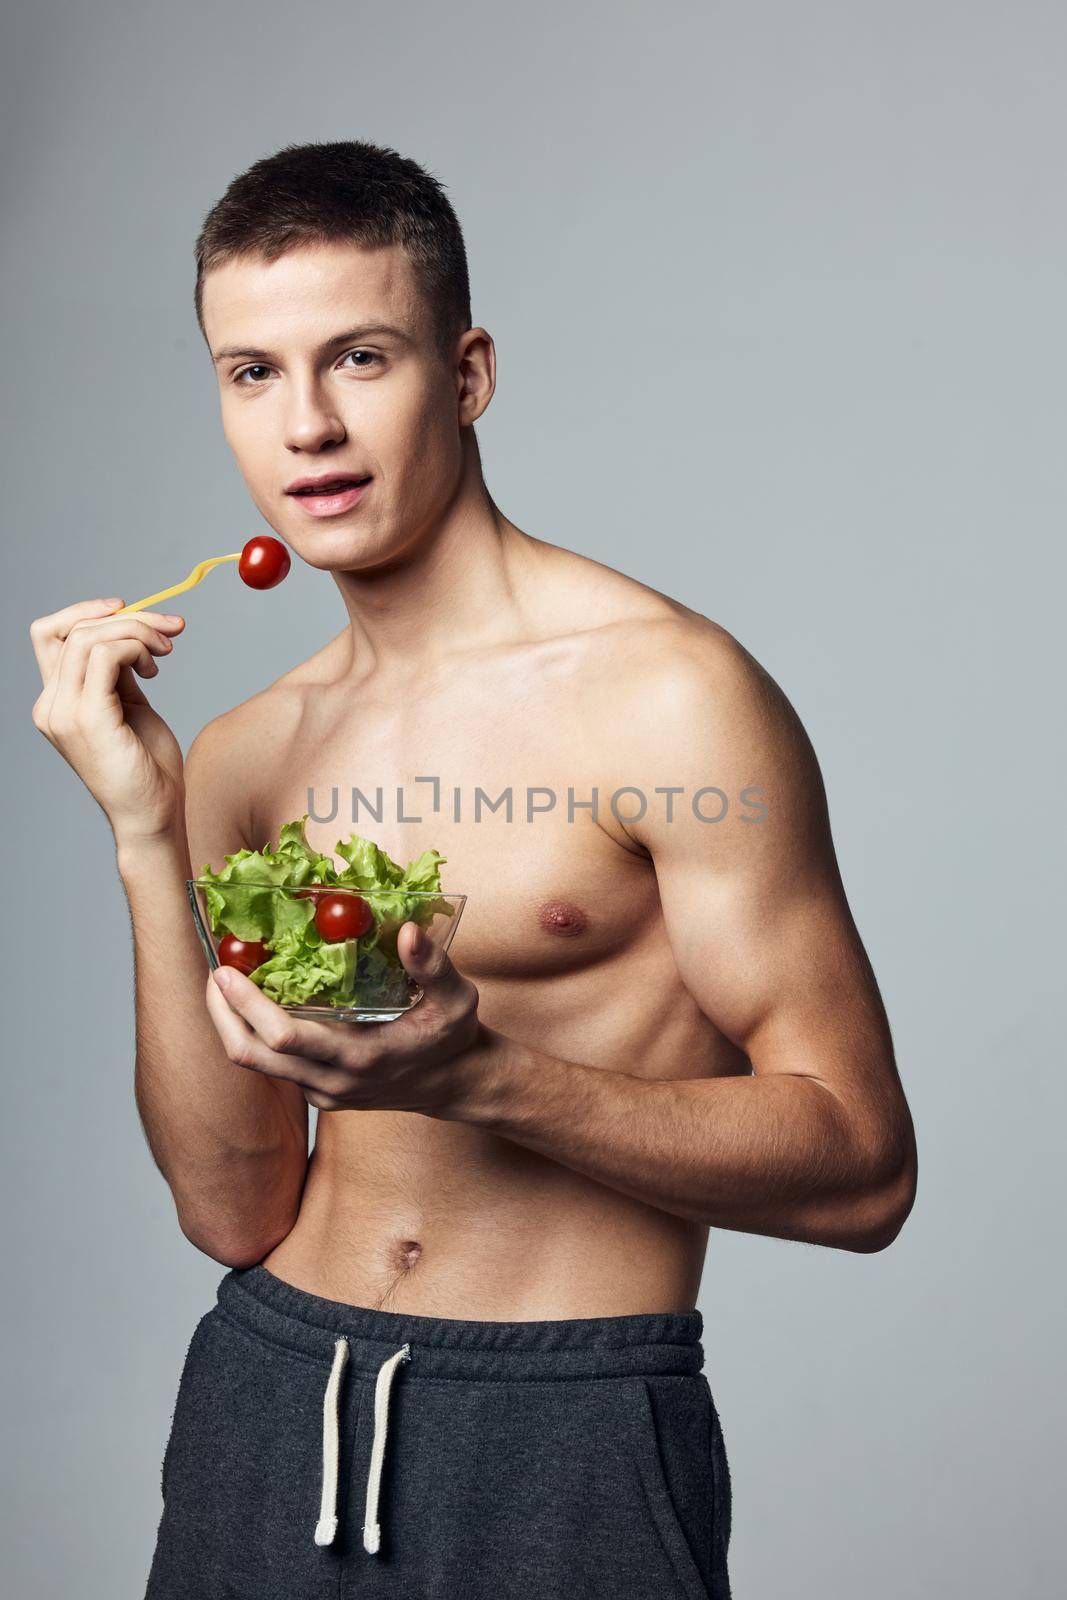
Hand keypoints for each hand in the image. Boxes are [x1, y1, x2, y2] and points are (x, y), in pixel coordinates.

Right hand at [29, 597, 187, 843]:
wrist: (156, 814)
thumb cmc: (148, 767)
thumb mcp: (130, 706)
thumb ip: (117, 672)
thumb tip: (127, 633)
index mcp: (56, 702)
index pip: (50, 635)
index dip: (85, 610)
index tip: (129, 609)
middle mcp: (51, 706)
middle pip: (70, 629)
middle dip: (128, 617)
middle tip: (171, 629)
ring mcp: (64, 713)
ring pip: (88, 636)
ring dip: (138, 631)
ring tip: (166, 652)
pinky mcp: (87, 719)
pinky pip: (105, 655)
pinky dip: (135, 648)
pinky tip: (155, 667)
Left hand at [204, 921, 483, 1114]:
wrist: (457, 1084)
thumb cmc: (455, 1037)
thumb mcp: (457, 998)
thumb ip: (433, 965)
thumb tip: (407, 930)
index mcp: (360, 1059)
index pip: (284, 1039)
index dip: (247, 1006)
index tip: (225, 971)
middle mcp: (332, 1083)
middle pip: (251, 1057)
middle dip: (222, 1015)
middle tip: (213, 973)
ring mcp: (323, 1093)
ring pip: (257, 1064)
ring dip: (233, 1024)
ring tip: (225, 983)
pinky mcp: (320, 1093)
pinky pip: (274, 1065)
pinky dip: (255, 1033)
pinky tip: (256, 1001)